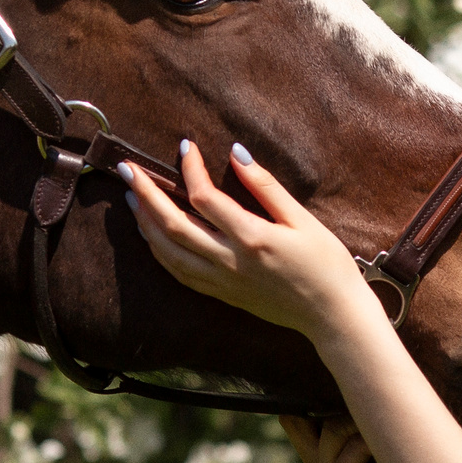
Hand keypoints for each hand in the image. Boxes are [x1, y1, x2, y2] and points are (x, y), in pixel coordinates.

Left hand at [119, 140, 385, 342]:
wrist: (333, 315)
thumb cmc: (326, 264)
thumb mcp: (303, 219)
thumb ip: (266, 186)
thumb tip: (236, 152)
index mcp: (252, 238)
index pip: (204, 198)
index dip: (190, 169)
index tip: (186, 147)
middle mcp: (230, 262)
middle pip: (173, 226)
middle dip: (146, 195)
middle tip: (128, 170)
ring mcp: (223, 282)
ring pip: (168, 253)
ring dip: (145, 224)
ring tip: (132, 198)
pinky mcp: (222, 294)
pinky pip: (179, 273)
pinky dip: (159, 252)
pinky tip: (151, 236)